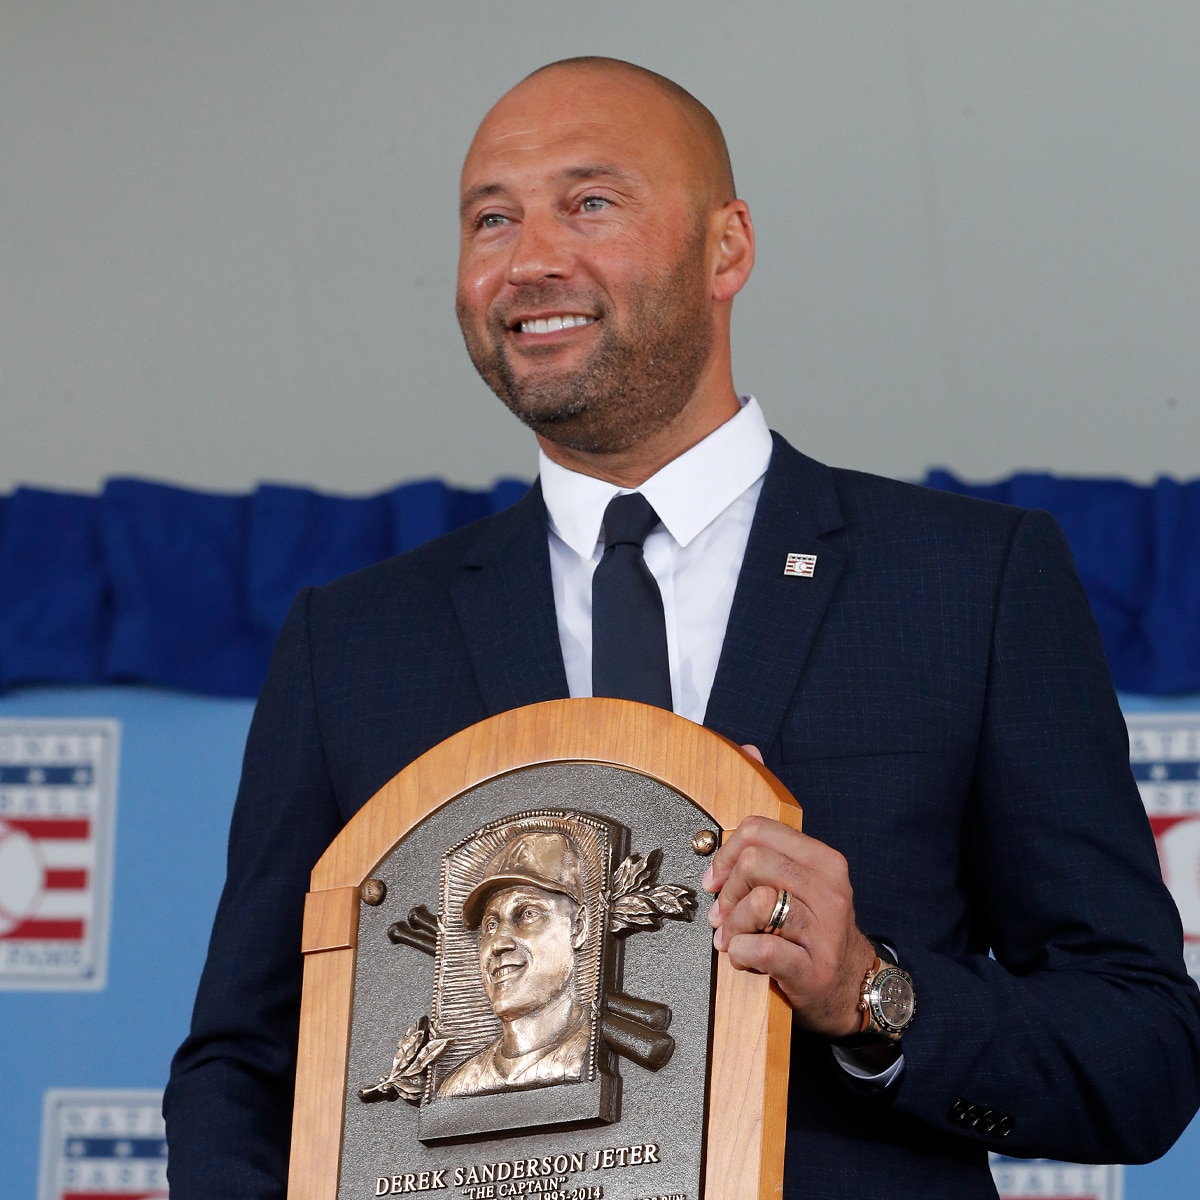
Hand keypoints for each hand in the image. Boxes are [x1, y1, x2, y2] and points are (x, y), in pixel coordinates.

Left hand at [701, 745, 876, 1038]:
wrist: (851, 987)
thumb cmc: (813, 925)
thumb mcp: (798, 871)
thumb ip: (769, 822)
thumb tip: (750, 749)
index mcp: (824, 859)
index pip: (758, 831)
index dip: (726, 854)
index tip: (716, 878)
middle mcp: (831, 889)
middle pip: (755, 863)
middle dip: (727, 890)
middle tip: (722, 912)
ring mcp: (825, 930)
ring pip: (757, 904)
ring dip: (732, 925)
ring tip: (733, 938)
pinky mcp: (813, 969)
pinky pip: (760, 951)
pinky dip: (740, 955)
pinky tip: (744, 958)